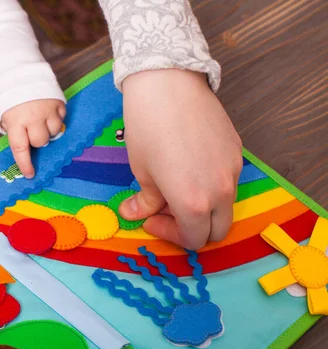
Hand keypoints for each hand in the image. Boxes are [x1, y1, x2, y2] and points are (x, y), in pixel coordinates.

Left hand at [1, 99, 65, 177]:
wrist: (17, 70)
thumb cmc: (7, 96)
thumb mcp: (3, 114)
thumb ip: (13, 130)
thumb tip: (25, 146)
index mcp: (16, 121)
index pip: (21, 149)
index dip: (25, 164)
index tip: (30, 174)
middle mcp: (33, 117)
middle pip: (41, 141)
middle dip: (37, 140)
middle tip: (32, 131)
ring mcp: (47, 109)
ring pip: (55, 131)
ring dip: (49, 130)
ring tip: (41, 120)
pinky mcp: (58, 101)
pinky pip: (62, 117)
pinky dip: (56, 118)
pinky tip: (48, 111)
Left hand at [119, 69, 242, 249]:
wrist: (168, 84)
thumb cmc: (148, 128)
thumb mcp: (141, 170)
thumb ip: (145, 201)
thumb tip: (135, 214)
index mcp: (193, 203)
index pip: (193, 240)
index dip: (169, 234)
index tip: (151, 218)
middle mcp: (220, 191)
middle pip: (217, 231)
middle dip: (192, 229)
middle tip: (166, 212)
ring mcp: (233, 170)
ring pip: (225, 206)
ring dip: (203, 209)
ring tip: (175, 187)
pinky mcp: (238, 151)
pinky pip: (228, 182)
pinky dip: (211, 187)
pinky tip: (188, 167)